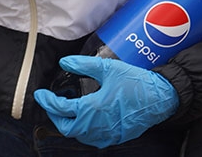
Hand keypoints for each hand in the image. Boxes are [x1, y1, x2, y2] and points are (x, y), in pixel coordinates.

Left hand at [33, 55, 178, 147]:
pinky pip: (93, 138)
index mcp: (93, 109)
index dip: (47, 102)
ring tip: (65, 111)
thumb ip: (83, 64)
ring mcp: (108, 134)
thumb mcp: (108, 68)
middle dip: (55, 117)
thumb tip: (65, 62)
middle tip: (50, 104)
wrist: (161, 98)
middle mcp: (98, 126)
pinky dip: (83, 130)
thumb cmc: (137, 83)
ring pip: (80, 135)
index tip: (40, 95)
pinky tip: (84, 118)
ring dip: (69, 124)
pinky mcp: (117, 137)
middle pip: (66, 128)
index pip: (61, 109)